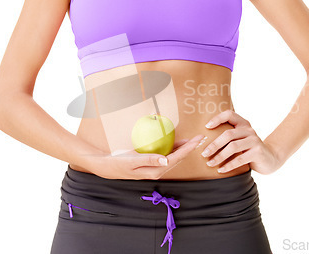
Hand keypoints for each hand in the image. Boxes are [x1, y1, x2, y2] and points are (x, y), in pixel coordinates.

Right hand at [91, 134, 205, 179]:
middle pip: (179, 158)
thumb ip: (148, 160)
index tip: (197, 140)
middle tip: (201, 137)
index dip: (188, 149)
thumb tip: (166, 159)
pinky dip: (175, 148)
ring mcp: (156, 167)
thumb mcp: (131, 161)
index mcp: (155, 171)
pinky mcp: (153, 163)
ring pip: (175, 157)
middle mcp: (158, 170)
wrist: (108, 166)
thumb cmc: (118, 163)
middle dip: (191, 148)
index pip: (176, 158)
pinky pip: (168, 155)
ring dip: (185, 148)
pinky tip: (179, 142)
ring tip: (194, 140)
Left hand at [201, 110, 281, 174]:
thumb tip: (203, 140)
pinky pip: (240, 159)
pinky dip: (229, 165)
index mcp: (243, 124)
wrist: (270, 159)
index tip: (206, 127)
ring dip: (219, 156)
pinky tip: (221, 170)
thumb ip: (228, 137)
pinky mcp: (258, 152)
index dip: (217, 119)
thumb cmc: (248, 149)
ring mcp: (254, 140)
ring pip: (233, 147)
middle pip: (228, 134)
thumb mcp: (240, 139)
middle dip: (214, 144)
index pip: (229, 115)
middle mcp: (249, 130)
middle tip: (204, 153)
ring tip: (210, 163)